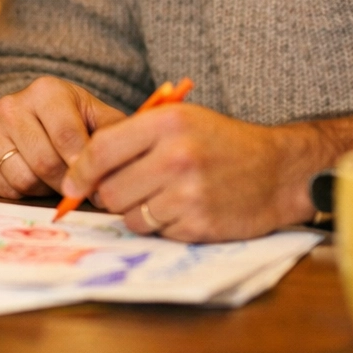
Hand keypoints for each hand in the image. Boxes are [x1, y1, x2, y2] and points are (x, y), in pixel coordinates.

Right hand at [0, 76, 124, 197]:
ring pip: (22, 178)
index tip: (95, 181)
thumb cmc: (75, 121)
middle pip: (44, 162)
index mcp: (46, 90)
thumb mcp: (100, 120)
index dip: (83, 166)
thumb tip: (116, 174)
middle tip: (76, 184)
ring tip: (53, 177)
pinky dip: (20, 192)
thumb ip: (115, 138)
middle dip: (65, 181)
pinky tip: (31, 178)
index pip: (67, 137)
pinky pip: (1, 188)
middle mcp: (11, 104)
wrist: (37, 118)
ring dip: (43, 188)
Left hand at [61, 105, 352, 242]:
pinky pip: (155, 232)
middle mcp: (175, 156)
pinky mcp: (197, 224)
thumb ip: (134, 137)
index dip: (80, 171)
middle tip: (128, 189)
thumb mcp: (182, 120)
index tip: (73, 183)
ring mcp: (187, 193)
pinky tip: (182, 209)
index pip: (100, 150)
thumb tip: (80, 168)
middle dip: (110, 194)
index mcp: (167, 124)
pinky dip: (161, 226)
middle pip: (109, 189)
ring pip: (129, 215)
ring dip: (136, 211)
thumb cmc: (223, 143)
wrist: (279, 171)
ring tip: (162, 197)